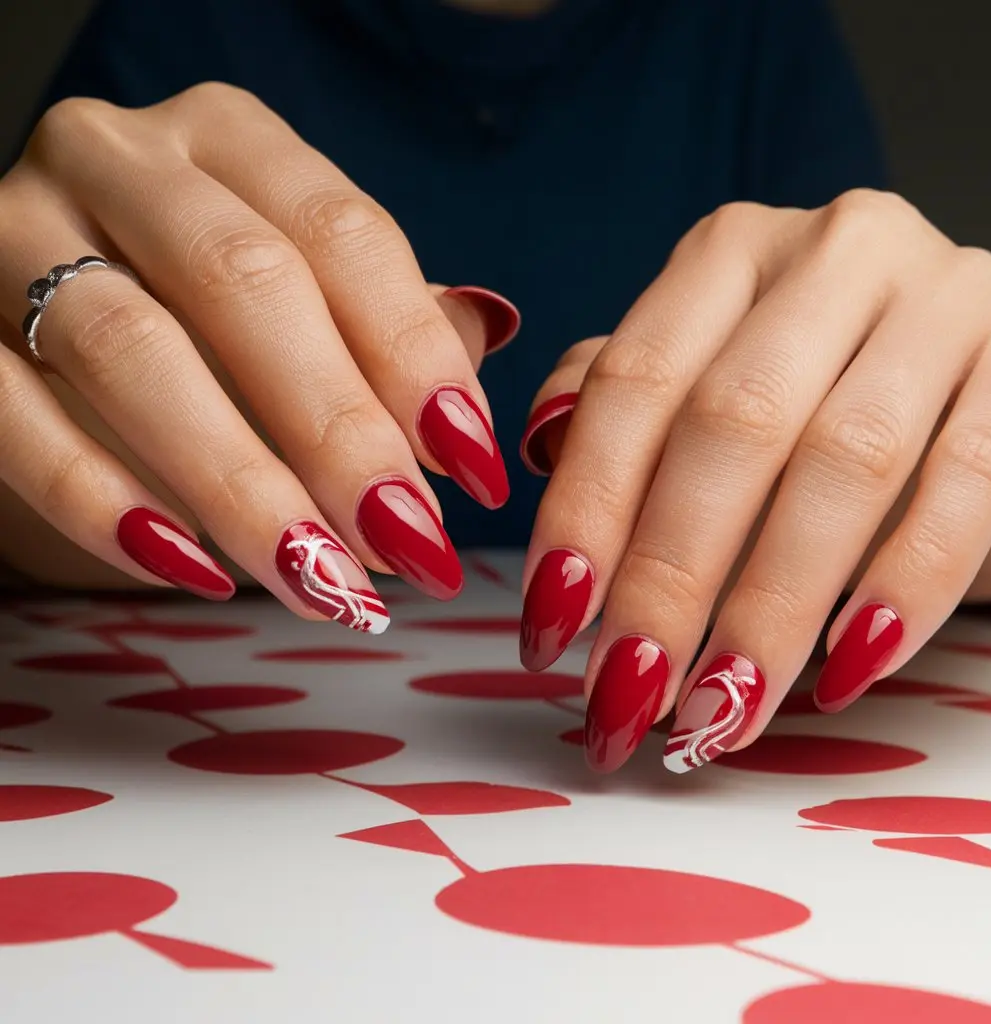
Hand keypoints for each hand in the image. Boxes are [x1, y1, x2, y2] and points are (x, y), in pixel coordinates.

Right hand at [0, 84, 518, 622]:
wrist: (51, 324)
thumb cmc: (212, 319)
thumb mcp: (310, 297)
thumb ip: (392, 331)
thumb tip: (476, 400)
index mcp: (232, 140)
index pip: (344, 236)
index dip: (418, 357)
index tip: (476, 467)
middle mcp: (120, 160)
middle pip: (243, 284)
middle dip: (338, 429)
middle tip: (409, 541)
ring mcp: (13, 231)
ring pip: (129, 352)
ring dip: (240, 484)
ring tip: (323, 579)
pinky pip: (15, 416)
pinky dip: (107, 506)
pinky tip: (198, 570)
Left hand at [519, 189, 990, 771]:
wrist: (967, 385)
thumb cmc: (808, 396)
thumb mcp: (703, 379)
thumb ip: (618, 403)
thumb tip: (540, 451)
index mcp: (730, 252)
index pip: (636, 383)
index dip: (588, 510)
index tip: (552, 625)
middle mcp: (834, 252)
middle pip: (732, 425)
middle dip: (670, 578)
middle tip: (628, 693)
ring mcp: (944, 299)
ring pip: (845, 464)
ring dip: (773, 607)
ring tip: (722, 709)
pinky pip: (968, 484)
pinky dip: (903, 588)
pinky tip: (846, 669)